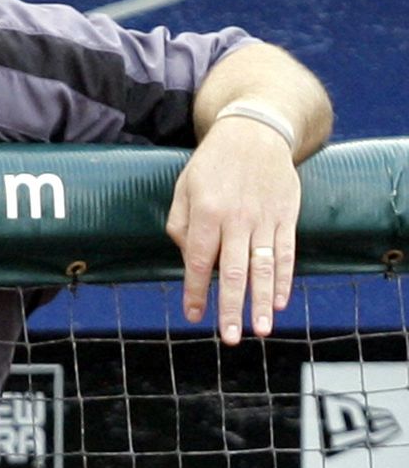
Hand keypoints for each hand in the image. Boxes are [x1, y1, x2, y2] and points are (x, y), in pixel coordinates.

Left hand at [165, 117, 300, 343]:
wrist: (256, 130)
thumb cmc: (213, 163)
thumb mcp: (184, 187)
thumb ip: (181, 225)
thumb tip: (190, 261)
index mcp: (207, 212)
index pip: (200, 261)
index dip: (196, 291)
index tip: (194, 316)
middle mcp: (237, 218)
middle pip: (234, 271)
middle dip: (231, 308)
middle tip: (231, 337)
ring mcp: (265, 217)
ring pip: (264, 267)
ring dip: (263, 301)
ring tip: (261, 330)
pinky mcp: (287, 214)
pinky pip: (286, 252)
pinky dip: (284, 278)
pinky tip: (280, 301)